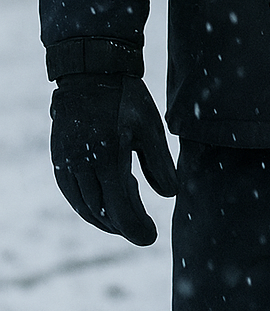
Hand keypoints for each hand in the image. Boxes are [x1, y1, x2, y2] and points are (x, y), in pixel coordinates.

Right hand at [50, 74, 176, 246]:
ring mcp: (66, 164)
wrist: (91, 72)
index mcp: (107, 161)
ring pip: (84, 207)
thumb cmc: (126, 99)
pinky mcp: (59, 158)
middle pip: (101, 214)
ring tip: (126, 217)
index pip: (120, 212)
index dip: (136, 230)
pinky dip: (88, 204)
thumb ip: (159, 164)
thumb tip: (169, 195)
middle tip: (142, 229)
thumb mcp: (150, 128)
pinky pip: (72, 193)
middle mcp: (81, 167)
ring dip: (105, 218)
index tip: (152, 237)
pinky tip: (105, 200)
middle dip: (123, 226)